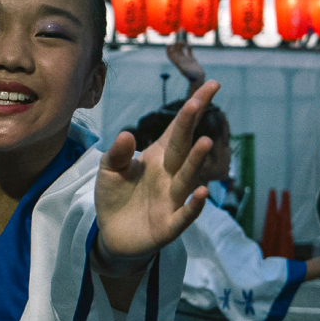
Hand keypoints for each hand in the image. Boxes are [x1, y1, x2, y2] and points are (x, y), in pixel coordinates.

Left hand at [94, 79, 217, 263]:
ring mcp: (172, 199)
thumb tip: (126, 134)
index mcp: (158, 157)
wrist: (113, 234)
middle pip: (183, 147)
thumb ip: (117, 153)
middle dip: (192, 124)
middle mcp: (170, 175)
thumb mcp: (109, 170)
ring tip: (203, 142)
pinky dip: (194, 205)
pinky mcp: (169, 225)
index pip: (178, 129)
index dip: (193, 108)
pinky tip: (202, 193)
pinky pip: (184, 214)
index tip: (211, 85)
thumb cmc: (116, 197)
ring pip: (187, 178)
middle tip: (199, 101)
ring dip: (196, 161)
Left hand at [165, 34, 205, 87]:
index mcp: (178, 63)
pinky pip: (189, 53)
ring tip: (182, 36)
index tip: (168, 42)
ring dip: (182, 42)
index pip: (171, 54)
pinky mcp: (192, 61)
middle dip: (176, 42)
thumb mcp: (187, 70)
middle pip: (176, 50)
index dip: (168, 49)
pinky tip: (190, 42)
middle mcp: (181, 61)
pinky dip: (189, 47)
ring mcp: (186, 60)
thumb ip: (182, 65)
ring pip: (182, 50)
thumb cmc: (193, 77)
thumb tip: (177, 59)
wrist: (199, 81)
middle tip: (178, 33)